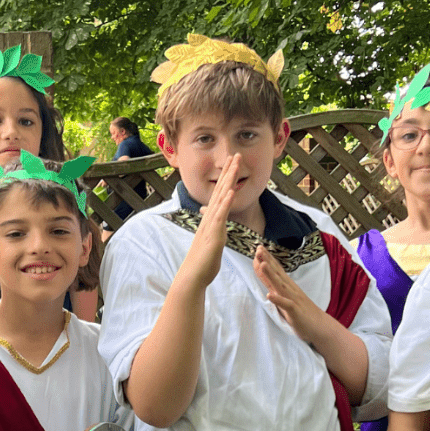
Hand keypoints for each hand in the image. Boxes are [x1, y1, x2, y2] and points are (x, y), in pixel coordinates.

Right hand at [179, 155, 239, 288]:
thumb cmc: (203, 263)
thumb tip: (216, 226)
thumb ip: (214, 232)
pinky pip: (220, 216)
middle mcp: (210, 218)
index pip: (220, 194)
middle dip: (229, 171)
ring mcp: (211, 225)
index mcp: (210, 220)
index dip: (227, 178)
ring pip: (221, 198)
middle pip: (220, 190)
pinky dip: (226, 202)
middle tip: (236, 154)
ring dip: (228, 180)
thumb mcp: (211, 243)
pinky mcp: (214, 234)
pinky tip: (230, 190)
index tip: (233, 164)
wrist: (193, 276)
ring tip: (235, 164)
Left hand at [254, 247, 328, 343]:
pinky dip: (278, 300)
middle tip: (258, 248)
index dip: (267, 260)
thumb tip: (266, 280)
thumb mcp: (287, 298)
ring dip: (271, 275)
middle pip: (277, 273)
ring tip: (262, 264)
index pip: (276, 271)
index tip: (257, 248)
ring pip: (280, 285)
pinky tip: (270, 295)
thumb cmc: (302, 313)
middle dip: (267, 261)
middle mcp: (290, 290)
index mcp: (288, 287)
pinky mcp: (295, 312)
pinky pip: (286, 305)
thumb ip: (277, 288)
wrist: (320, 327)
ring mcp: (293, 300)